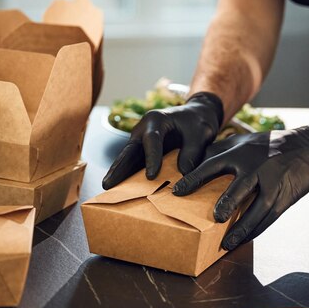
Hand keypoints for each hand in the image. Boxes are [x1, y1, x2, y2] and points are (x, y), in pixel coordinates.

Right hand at [102, 92, 222, 188]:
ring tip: (109, 190)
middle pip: (130, 150)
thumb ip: (192, 153)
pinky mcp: (143, 152)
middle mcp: (143, 130)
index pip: (151, 139)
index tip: (151, 176)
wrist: (195, 117)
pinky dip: (128, 177)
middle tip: (108, 184)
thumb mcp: (200, 135)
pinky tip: (122, 190)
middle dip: (119, 168)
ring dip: (119, 174)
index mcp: (156, 119)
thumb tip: (182, 174)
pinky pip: (134, 165)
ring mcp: (141, 141)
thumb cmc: (197, 123)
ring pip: (128, 159)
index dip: (151, 157)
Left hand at [172, 118, 308, 249]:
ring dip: (243, 226)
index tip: (178, 191)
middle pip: (241, 186)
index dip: (195, 178)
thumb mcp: (244, 140)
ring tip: (227, 242)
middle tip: (216, 217)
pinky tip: (243, 239)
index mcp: (241, 152)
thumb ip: (220, 149)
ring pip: (258, 207)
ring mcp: (272, 182)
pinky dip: (256, 230)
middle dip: (228, 202)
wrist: (308, 148)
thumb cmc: (269, 145)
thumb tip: (195, 159)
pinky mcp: (285, 196)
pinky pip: (269, 217)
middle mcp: (256, 167)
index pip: (214, 164)